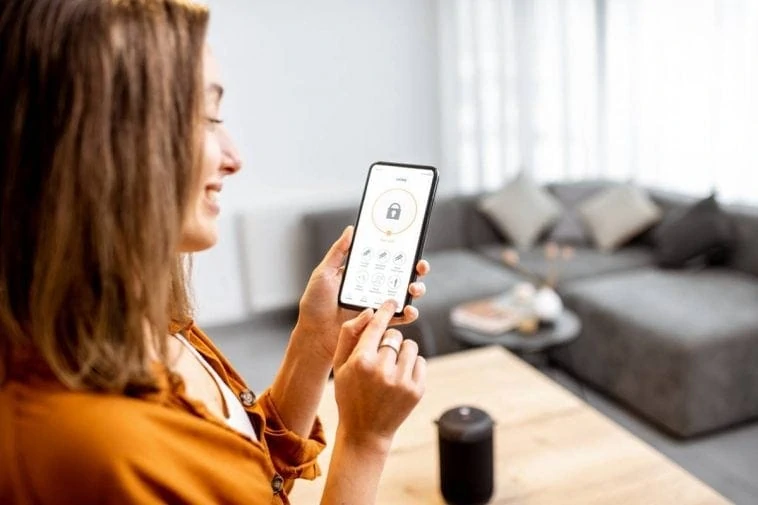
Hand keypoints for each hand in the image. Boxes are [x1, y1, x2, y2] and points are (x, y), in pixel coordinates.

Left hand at [295, 226, 430, 361]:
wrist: (313, 333)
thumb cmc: (315, 303)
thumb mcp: (324, 272)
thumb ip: (338, 251)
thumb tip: (351, 230)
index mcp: (363, 273)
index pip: (387, 258)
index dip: (402, 251)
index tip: (411, 245)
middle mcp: (374, 287)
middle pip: (402, 275)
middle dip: (416, 269)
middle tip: (419, 266)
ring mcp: (379, 305)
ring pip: (405, 295)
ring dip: (416, 290)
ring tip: (413, 288)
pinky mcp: (380, 323)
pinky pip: (399, 318)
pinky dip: (409, 314)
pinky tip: (409, 310)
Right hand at [332, 301, 425, 451]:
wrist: (365, 431)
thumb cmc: (349, 394)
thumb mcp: (339, 366)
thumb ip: (349, 336)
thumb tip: (369, 312)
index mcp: (361, 361)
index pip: (377, 326)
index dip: (385, 311)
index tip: (391, 301)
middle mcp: (383, 370)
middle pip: (394, 336)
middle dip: (388, 342)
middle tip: (381, 356)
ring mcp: (402, 381)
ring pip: (410, 346)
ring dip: (402, 352)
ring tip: (390, 368)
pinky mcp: (417, 390)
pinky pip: (421, 361)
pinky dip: (412, 365)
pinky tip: (399, 377)